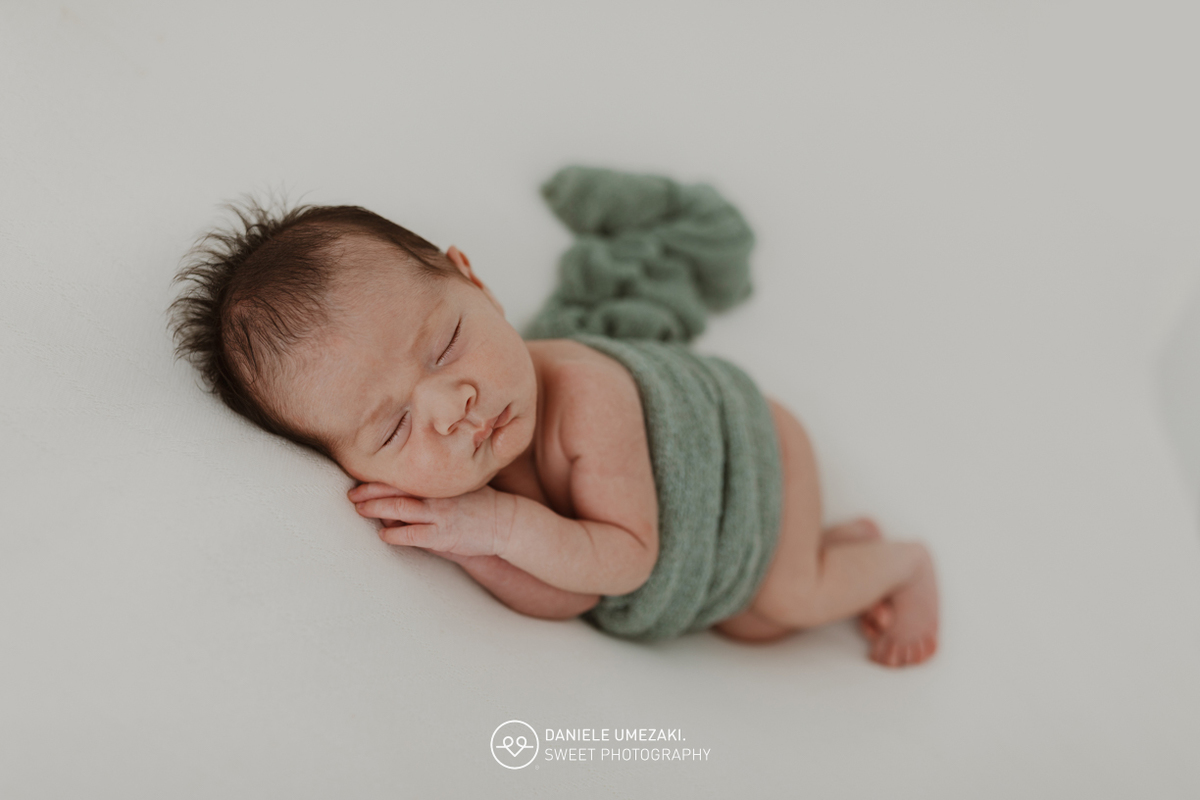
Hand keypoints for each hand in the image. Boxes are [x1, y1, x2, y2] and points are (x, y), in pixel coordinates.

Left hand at [348, 482, 515, 557]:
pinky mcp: (443, 536)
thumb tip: (406, 492)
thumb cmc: (479, 505)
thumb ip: (433, 491)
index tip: (361, 476)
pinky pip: (413, 535)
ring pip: (400, 508)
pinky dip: (395, 535)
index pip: (403, 475)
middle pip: (396, 488)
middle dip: (370, 490)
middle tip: (351, 493)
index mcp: (438, 482)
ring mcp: (439, 515)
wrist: (505, 522)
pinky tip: (383, 535)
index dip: (380, 476)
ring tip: (359, 509)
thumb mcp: (458, 489)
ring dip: (376, 508)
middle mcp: (436, 495)